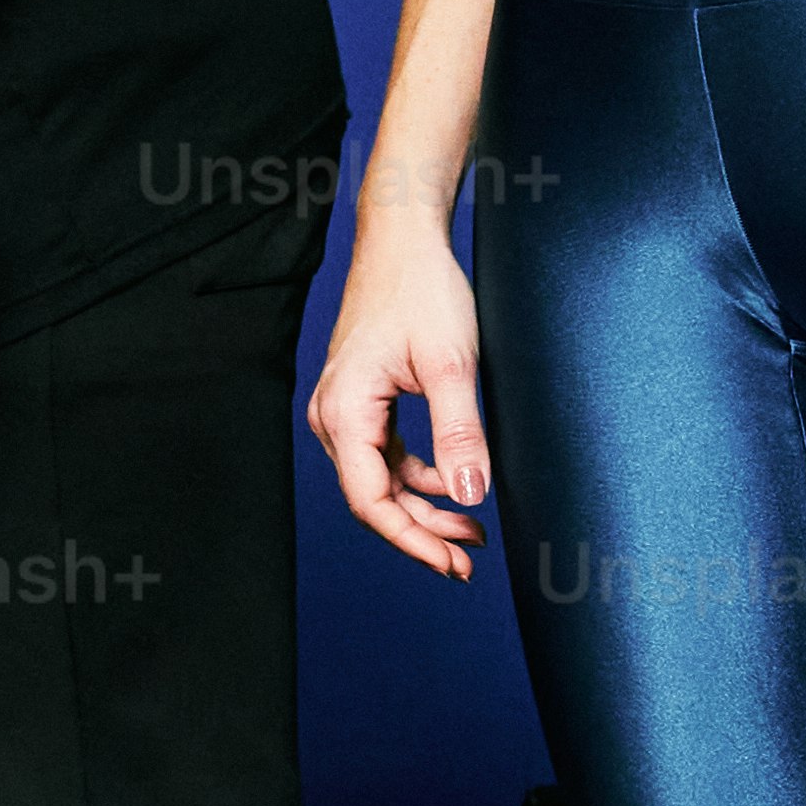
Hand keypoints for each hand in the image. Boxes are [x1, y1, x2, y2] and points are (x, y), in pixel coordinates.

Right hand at [309, 217, 493, 580]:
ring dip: (423, 509)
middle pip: (373, 498)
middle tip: (471, 558)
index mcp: (346, 411)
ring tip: (470, 529)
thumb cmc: (421, 290)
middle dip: (422, 532)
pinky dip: (418, 479)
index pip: (371, 501)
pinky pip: (384, 457)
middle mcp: (335, 417)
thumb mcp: (453, 364)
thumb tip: (470, 496)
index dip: (412, 541)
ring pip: (380, 481)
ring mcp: (346, 410)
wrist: (403, 241)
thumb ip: (460, 435)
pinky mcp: (362, 402)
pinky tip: (451, 485)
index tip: (453, 564)